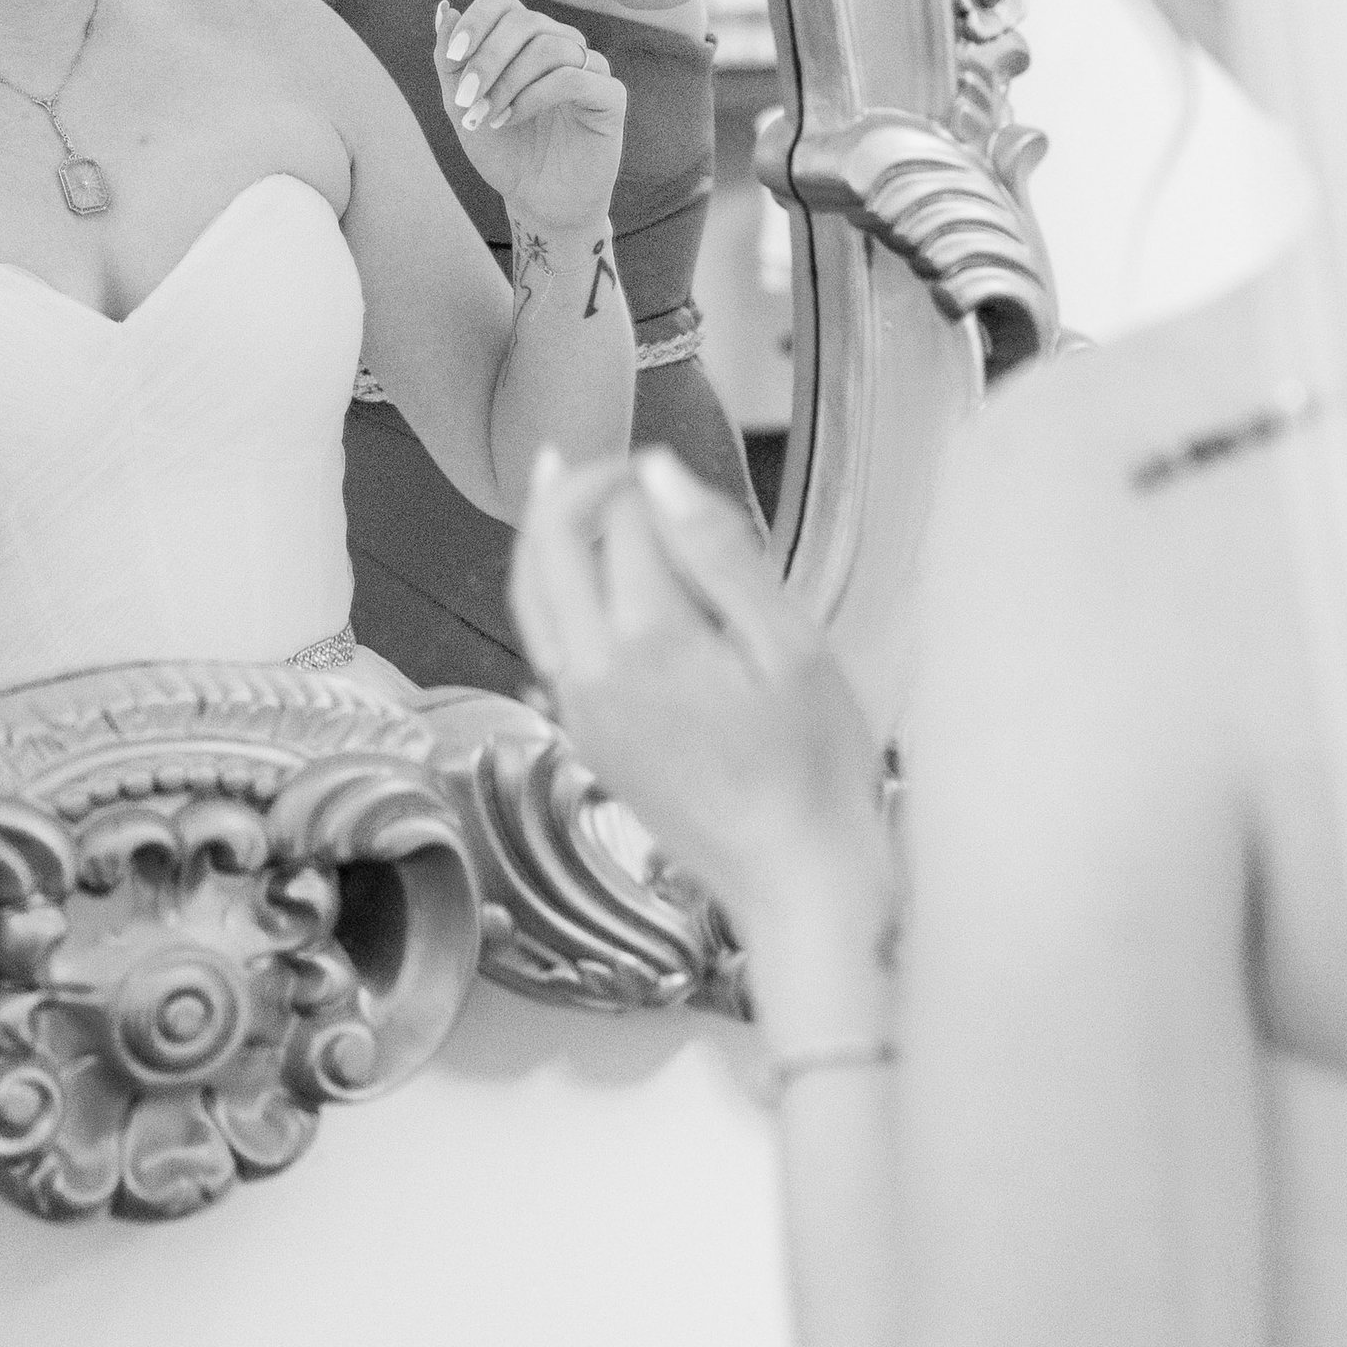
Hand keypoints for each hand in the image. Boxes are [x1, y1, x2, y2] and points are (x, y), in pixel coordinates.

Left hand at [432, 0, 623, 234]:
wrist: (535, 200)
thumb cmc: (503, 150)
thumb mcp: (462, 105)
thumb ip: (450, 59)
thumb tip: (444, 9)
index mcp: (525, 40)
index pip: (502, 3)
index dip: (475, 22)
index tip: (452, 59)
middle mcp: (560, 44)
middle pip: (525, 21)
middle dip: (487, 58)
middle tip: (466, 98)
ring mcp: (589, 67)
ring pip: (549, 46)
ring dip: (508, 82)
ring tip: (489, 118)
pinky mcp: (609, 96)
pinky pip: (575, 77)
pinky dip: (535, 96)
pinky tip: (513, 119)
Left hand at [512, 450, 892, 970]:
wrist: (798, 884)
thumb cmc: (816, 763)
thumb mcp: (792, 644)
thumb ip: (720, 551)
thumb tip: (659, 471)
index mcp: (648, 641)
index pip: (623, 518)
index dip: (653, 480)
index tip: (692, 480)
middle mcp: (591, 671)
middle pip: (550, 543)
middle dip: (578, 485)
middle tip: (626, 463)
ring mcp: (578, 709)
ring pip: (530, 591)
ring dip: (546, 529)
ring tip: (565, 475)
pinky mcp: (582, 736)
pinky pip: (541, 639)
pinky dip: (546, 585)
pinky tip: (574, 566)